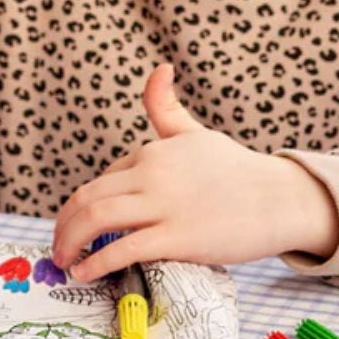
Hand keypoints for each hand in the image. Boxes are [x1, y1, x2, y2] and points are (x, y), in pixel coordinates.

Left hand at [51, 64, 338, 279]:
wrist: (281, 198)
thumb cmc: (238, 169)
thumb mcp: (196, 132)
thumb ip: (167, 106)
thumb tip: (159, 67)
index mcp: (151, 152)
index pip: (103, 180)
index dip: (85, 207)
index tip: (78, 226)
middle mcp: (151, 174)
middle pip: (88, 198)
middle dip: (64, 225)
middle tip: (57, 246)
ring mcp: (164, 205)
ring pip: (97, 218)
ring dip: (70, 241)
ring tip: (64, 260)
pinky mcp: (178, 237)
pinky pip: (124, 249)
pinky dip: (96, 261)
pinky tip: (84, 272)